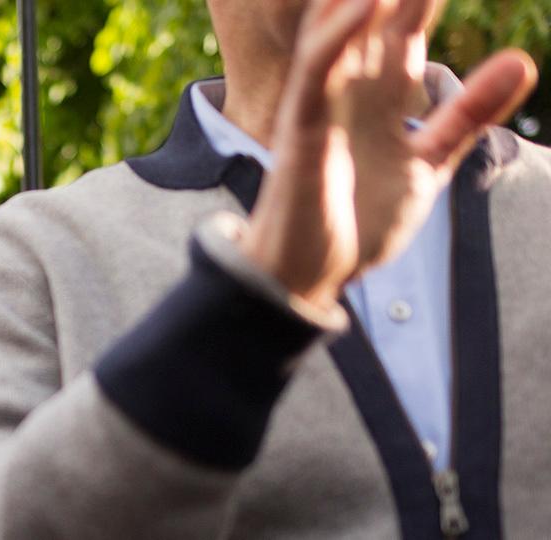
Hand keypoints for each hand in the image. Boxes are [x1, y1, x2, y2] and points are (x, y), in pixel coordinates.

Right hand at [241, 0, 537, 308]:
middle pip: (372, 12)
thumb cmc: (356, 221)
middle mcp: (350, 87)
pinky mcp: (302, 128)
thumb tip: (523, 59)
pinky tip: (366, 5)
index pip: (406, 22)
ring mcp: (323, 103)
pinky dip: (339, 34)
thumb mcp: (429, 163)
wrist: (308, 273)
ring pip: (340, 27)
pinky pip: (317, 70)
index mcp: (380, 94)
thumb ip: (468, 114)